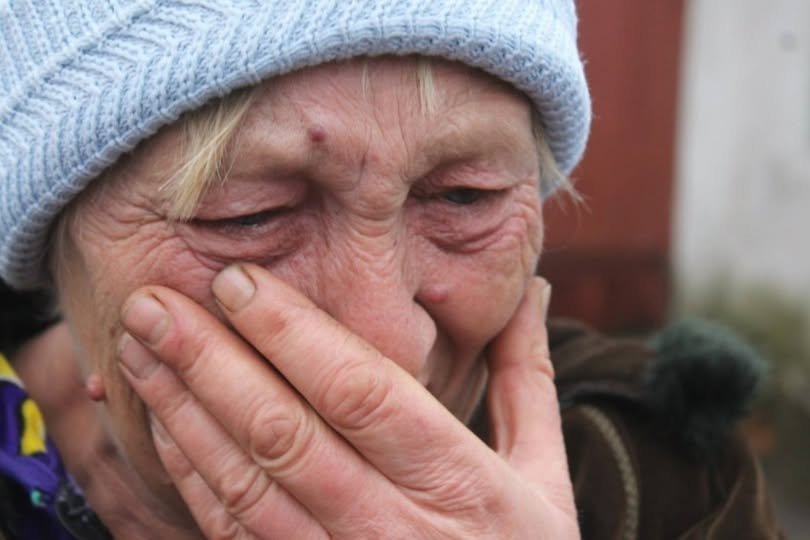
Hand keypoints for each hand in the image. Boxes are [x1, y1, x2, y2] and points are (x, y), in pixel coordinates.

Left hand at [118, 265, 578, 538]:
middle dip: (209, 362)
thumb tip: (531, 290)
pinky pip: (233, 532)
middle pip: (284, 435)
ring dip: (183, 411)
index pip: (362, 394)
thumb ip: (525, 377)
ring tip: (137, 351)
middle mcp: (395, 530)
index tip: (239, 282)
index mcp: (460, 484)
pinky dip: (191, 474)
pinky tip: (166, 423)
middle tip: (153, 303)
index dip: (293, 334)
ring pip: (243, 485)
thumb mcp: (544, 473)